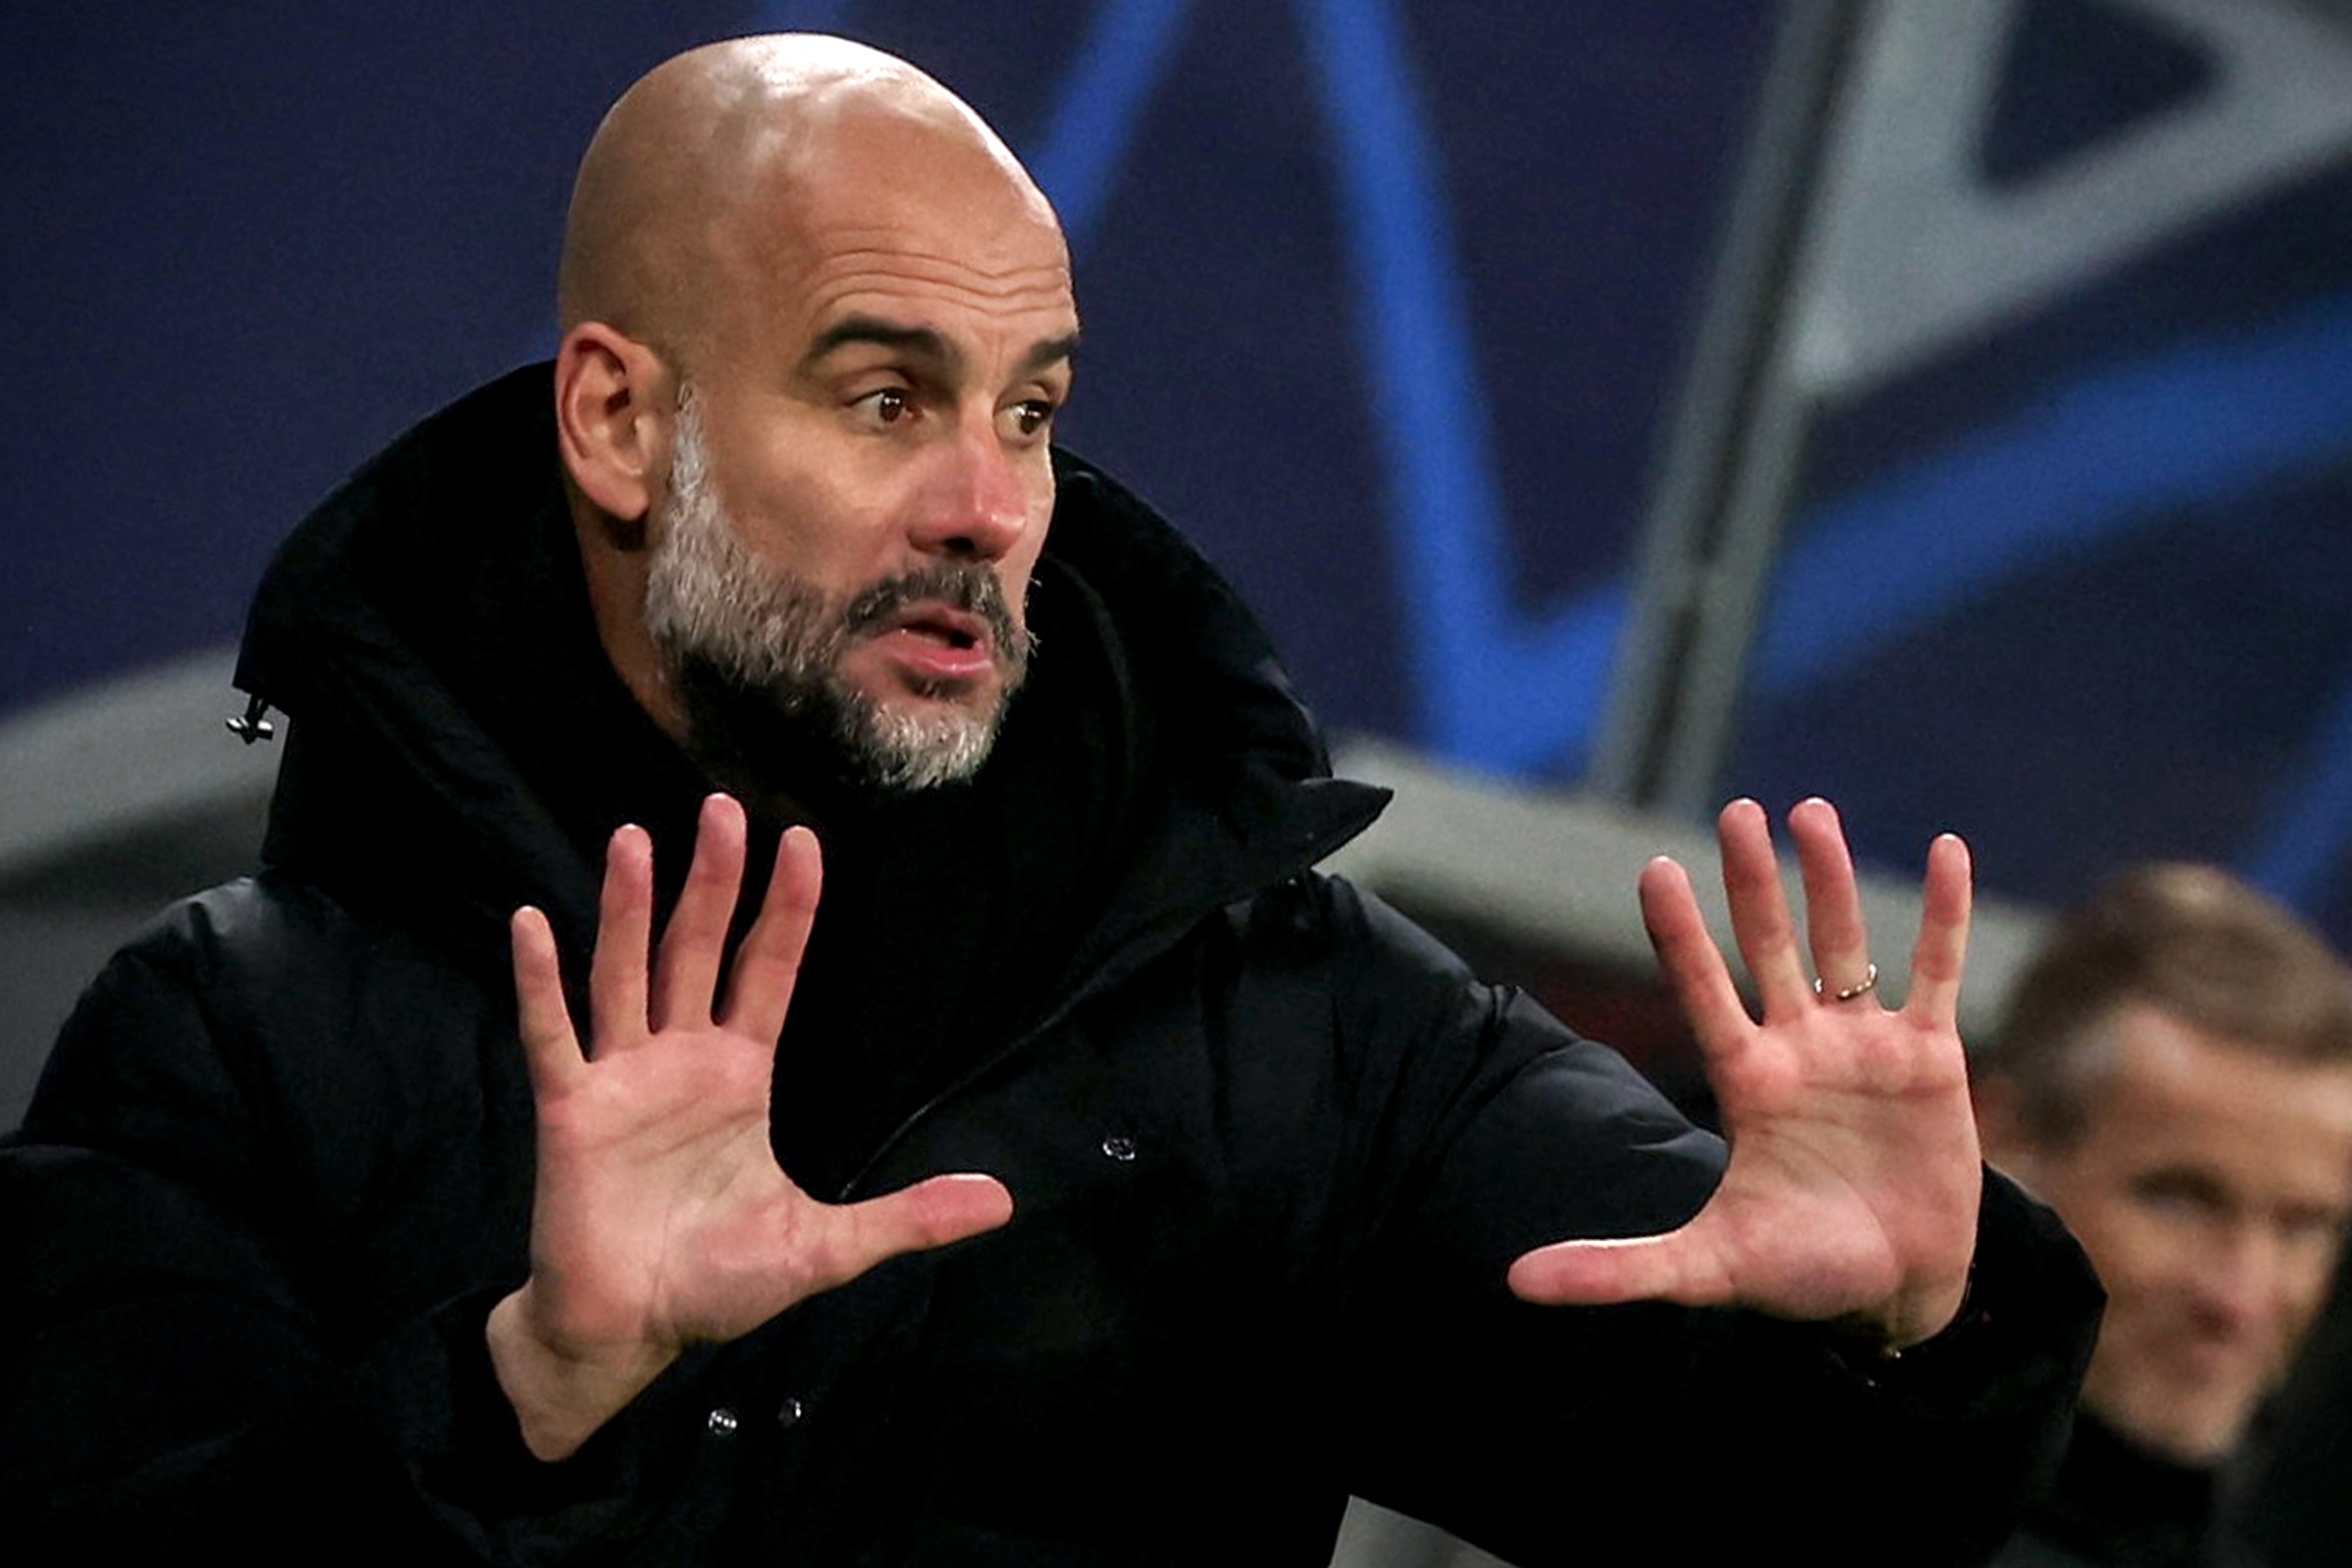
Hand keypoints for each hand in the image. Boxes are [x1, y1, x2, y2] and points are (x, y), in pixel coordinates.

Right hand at [487, 794, 1013, 1459]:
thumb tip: (1004, 1203)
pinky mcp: (571, 1110)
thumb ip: (908, 1218)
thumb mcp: (827, 1247)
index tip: (803, 842)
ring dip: (627, 908)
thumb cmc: (719, 1283)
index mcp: (739, 1077)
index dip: (786, 910)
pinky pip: (552, 1034)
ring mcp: (622, 1079)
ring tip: (633, 837)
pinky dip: (539, 981)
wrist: (632, 1331)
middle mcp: (680, 1060)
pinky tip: (531, 920)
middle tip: (721, 806)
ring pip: (627, 973)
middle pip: (698, 950)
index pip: (769, 972)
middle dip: (711, 881)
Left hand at [1508, 797, 1977, 1348]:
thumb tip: (1514, 1283)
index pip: (1704, 991)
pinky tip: (1949, 850)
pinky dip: (1944, 913)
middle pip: (1770, 947)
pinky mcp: (1931, 1060)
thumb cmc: (1797, 1275)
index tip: (1655, 869)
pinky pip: (1937, 971)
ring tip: (1810, 812)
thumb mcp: (1702, 1269)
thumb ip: (1615, 1270)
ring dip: (1830, 879)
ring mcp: (1864, 1048)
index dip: (1682, 935)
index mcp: (1746, 1082)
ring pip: (1845, 944)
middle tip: (1736, 811)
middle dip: (1753, 882)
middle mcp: (1800, 1049)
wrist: (1892, 1296)